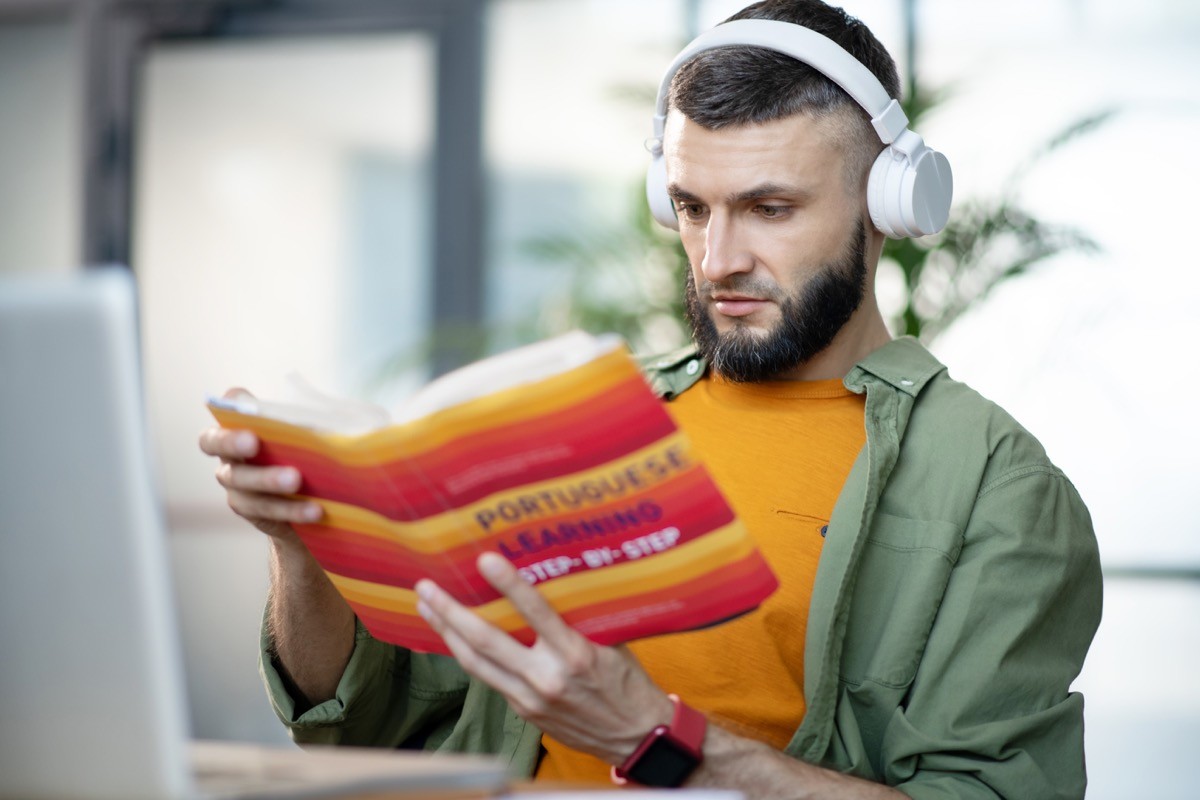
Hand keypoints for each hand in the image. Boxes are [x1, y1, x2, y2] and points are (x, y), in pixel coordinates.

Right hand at [198, 388, 321, 541]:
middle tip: (253, 443)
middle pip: (215, 444)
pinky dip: (291, 509)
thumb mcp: (320, 430)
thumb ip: (316, 420)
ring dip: (268, 480)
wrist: (321, 499)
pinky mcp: (253, 512)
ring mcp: (237, 485)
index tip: (243, 408)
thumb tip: (331, 418)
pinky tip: (315, 510)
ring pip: (242, 483)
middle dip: (233, 442)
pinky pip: (266, 511)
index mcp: (244, 426)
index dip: (228, 406)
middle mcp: (231, 454)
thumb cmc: (317, 450)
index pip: (226, 408)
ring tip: (295, 480)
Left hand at [415, 552, 673, 764]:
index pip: (536, 611)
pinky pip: (488, 678)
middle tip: (426, 587)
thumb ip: (579, 616)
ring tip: (426, 607)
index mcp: (574, 654)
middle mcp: (546, 677)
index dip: (509, 584)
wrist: (635, 736)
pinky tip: (452, 638)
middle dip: (451, 612)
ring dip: (446, 633)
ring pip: (475, 664)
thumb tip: (551, 577)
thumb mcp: (611, 641)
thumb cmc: (627, 682)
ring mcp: (529, 698)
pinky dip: (467, 655)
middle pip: (486, 641)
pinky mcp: (523, 711)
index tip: (484, 559)